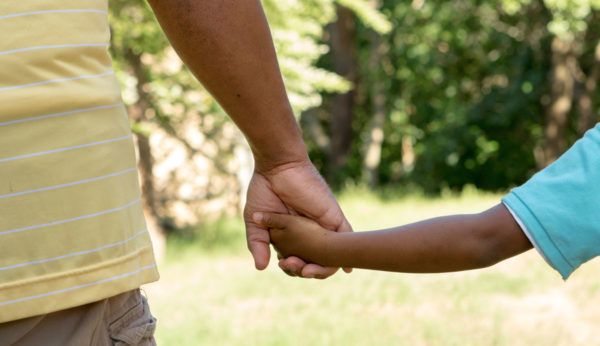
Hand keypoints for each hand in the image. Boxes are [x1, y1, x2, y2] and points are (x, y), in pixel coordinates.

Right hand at [243, 159, 351, 277]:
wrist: (277, 167)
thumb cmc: (264, 190)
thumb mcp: (255, 222)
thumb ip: (257, 244)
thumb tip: (261, 268)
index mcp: (291, 237)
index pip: (296, 262)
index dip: (291, 269)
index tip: (283, 263)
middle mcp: (308, 234)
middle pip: (313, 263)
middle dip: (305, 271)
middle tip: (292, 265)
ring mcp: (321, 227)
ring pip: (330, 256)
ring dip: (322, 269)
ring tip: (308, 270)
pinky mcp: (333, 217)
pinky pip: (345, 237)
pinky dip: (346, 254)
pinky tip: (347, 268)